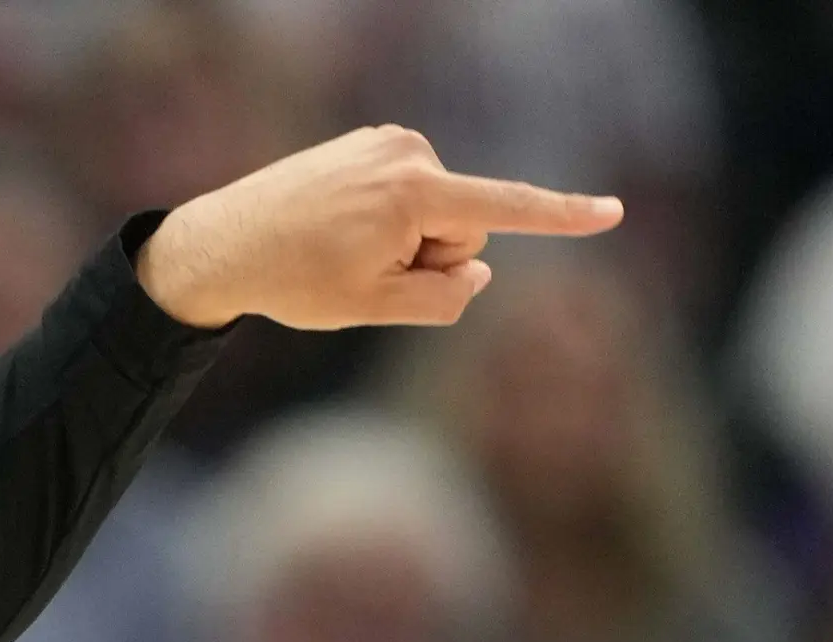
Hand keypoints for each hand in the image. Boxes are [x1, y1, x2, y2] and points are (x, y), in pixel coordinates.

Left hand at [136, 126, 622, 330]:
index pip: (506, 210)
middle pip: (464, 227)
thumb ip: (443, 297)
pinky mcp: (368, 144)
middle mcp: (408, 154)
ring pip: (435, 213)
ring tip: (340, 249)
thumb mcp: (375, 307)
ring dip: (403, 241)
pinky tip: (335, 230)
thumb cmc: (293, 281)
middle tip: (361, 272)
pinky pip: (405, 196)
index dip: (562, 218)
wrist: (220, 243)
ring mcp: (385, 143)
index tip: (612, 213)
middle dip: (430, 258)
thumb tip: (478, 271)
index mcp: (413, 193)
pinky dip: (384, 220)